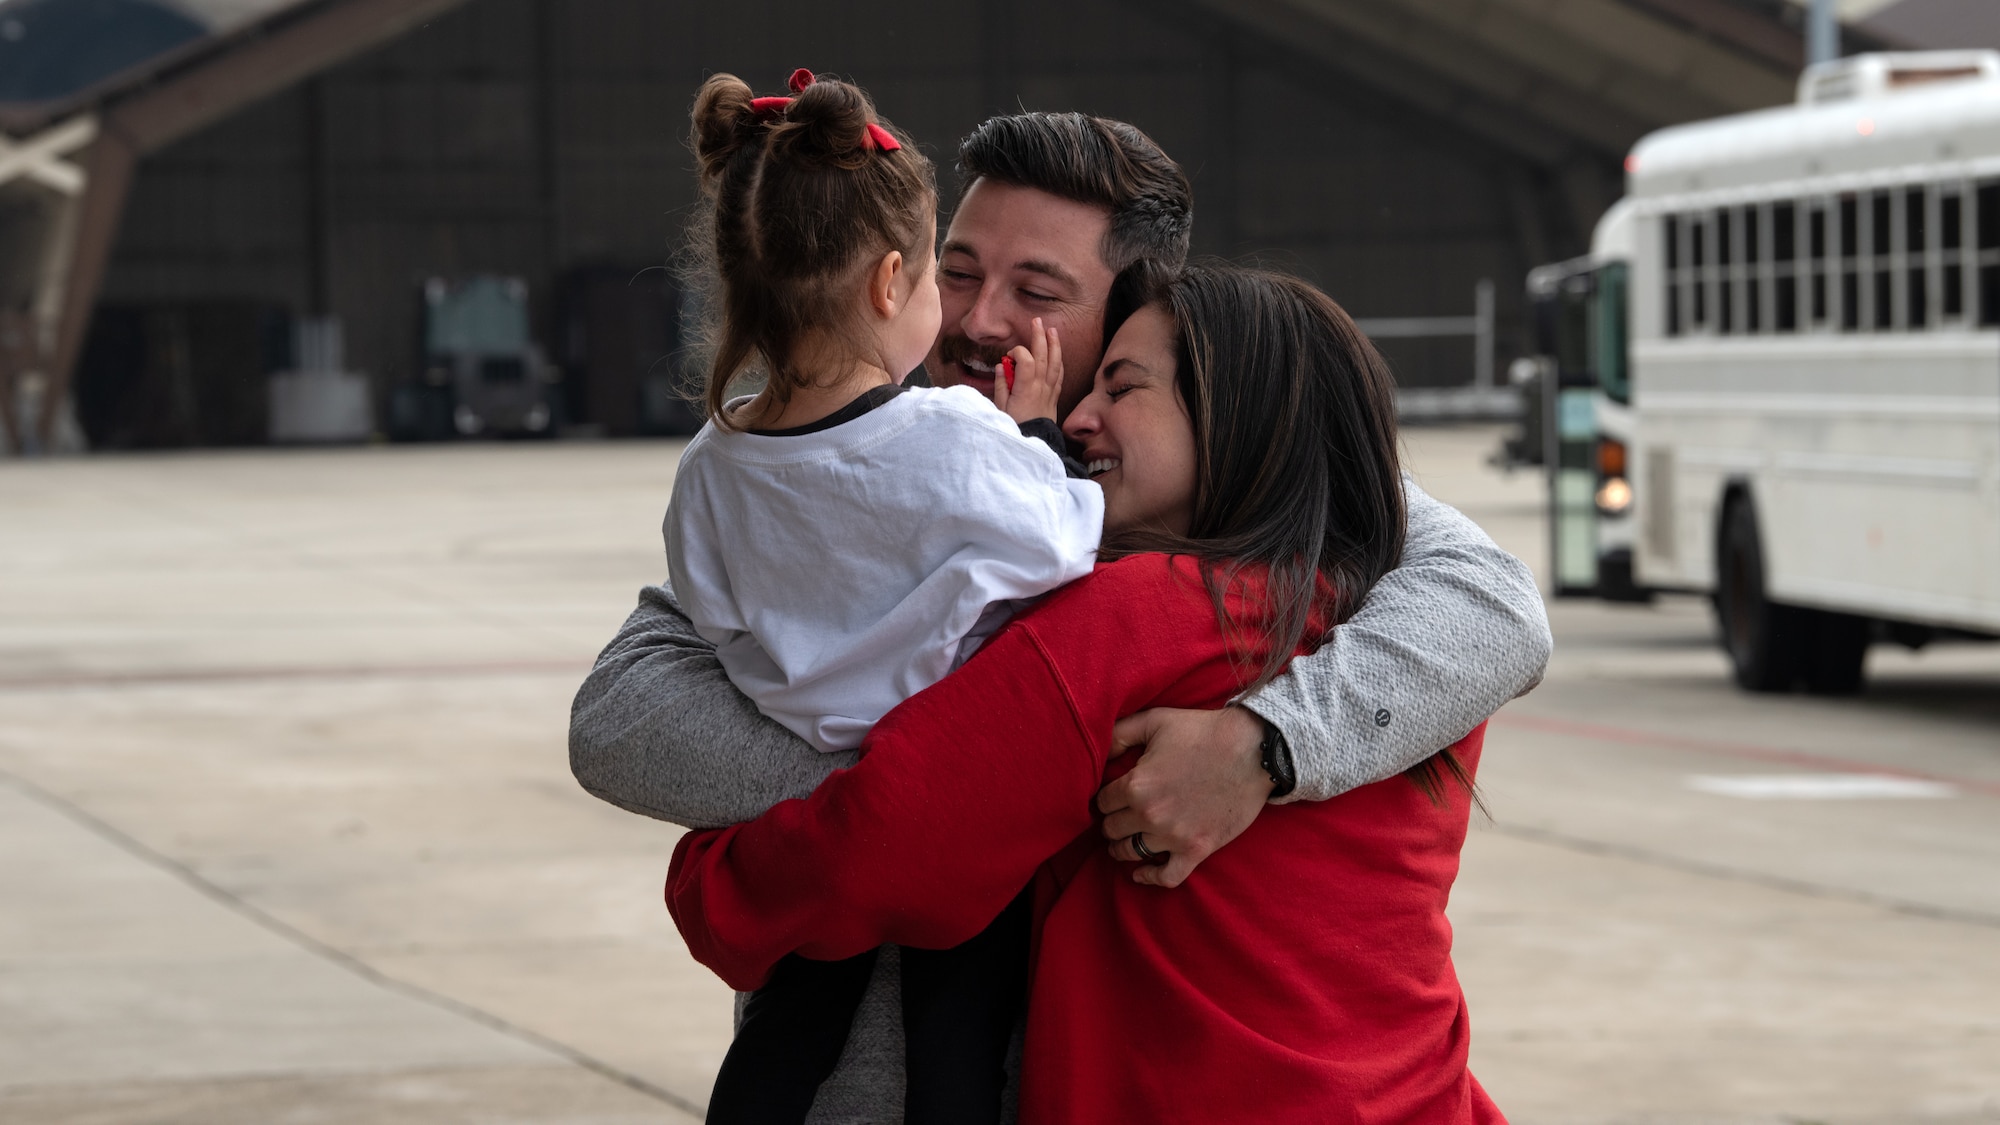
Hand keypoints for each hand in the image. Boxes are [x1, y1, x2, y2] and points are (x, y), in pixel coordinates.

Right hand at [992, 317, 1061, 424]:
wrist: (1033, 443)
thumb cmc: (1014, 427)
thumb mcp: (1000, 407)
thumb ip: (1001, 385)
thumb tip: (1001, 366)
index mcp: (1025, 387)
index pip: (1025, 359)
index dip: (1017, 352)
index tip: (1008, 358)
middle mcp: (1040, 386)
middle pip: (1043, 355)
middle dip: (1039, 336)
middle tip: (1037, 321)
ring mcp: (1049, 390)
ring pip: (1055, 362)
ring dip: (1054, 345)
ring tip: (1052, 330)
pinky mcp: (1054, 396)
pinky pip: (1059, 375)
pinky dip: (1059, 362)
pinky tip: (1058, 354)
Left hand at [1095, 705, 1272, 887]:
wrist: (1253, 750)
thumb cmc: (1203, 731)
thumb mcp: (1155, 720)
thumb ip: (1119, 734)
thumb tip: (1098, 751)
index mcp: (1136, 785)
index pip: (1102, 803)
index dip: (1102, 799)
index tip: (1107, 800)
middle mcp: (1150, 815)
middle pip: (1111, 830)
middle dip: (1110, 823)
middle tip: (1114, 819)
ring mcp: (1174, 836)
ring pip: (1130, 852)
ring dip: (1121, 848)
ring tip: (1120, 843)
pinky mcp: (1197, 849)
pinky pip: (1166, 877)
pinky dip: (1149, 878)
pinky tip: (1139, 873)